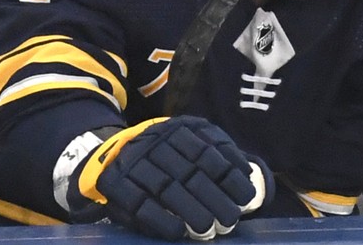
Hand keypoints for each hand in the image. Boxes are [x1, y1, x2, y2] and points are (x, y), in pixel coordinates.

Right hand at [66, 116, 271, 240]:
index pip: (208, 152)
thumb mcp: (189, 143)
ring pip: (168, 189)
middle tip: (230, 220)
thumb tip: (251, 174)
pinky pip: (141, 204)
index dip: (228, 176)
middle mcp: (157, 143)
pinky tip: (179, 232)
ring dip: (192, 212)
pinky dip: (162, 220)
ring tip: (209, 230)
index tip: (245, 199)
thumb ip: (218, 155)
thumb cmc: (165, 156)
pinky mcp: (117, 185)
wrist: (111, 154)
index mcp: (178, 129)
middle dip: (214, 198)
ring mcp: (135, 163)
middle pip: (190, 173)